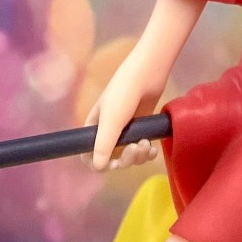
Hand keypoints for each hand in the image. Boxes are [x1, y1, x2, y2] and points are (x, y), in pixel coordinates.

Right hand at [82, 52, 166, 171]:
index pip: (89, 155)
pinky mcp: (140, 128)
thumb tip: (98, 168)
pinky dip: (146, 152)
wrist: (147, 73)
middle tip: (137, 148)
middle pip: (112, 159)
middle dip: (126, 159)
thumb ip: (104, 145)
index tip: (114, 163)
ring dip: (138, 156)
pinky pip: (141, 149)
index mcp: (94, 128)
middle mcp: (108, 131)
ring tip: (147, 145)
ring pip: (129, 156)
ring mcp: (125, 130)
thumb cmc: (123, 93)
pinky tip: (153, 149)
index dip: (99, 164)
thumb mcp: (111, 120)